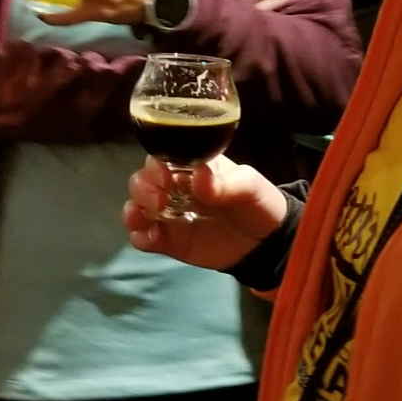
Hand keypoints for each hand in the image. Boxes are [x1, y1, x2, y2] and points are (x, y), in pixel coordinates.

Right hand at [123, 152, 288, 269]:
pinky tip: (152, 238)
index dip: (157, 165)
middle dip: (144, 188)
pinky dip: (139, 236)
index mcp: (191, 167)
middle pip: (142, 180)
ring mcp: (168, 214)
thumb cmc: (257, 202)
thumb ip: (225, 182)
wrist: (266, 243)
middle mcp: (173, 187)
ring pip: (136, 206)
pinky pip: (143, 236)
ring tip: (147, 218)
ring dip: (134, 210)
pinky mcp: (168, 240)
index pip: (162, 157)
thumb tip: (200, 175)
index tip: (165, 175)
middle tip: (159, 201)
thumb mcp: (249, 186)